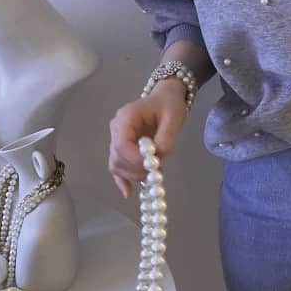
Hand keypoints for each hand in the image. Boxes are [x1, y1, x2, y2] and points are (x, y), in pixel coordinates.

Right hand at [108, 78, 187, 198]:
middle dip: (136, 169)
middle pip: (117, 157)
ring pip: (116, 164)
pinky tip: (129, 192)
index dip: (135, 160)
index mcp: (126, 118)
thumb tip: (158, 157)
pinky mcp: (122, 147)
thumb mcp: (173, 118)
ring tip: (152, 174)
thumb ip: (166, 138)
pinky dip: (122, 179)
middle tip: (156, 172)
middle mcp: (116, 129)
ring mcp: (117, 139)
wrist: (165, 98)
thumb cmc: (169, 104)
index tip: (153, 165)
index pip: (122, 145)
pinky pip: (118, 166)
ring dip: (133, 174)